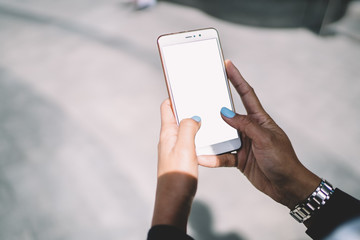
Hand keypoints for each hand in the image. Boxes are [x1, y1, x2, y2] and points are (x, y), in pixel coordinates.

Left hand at [152, 99, 200, 230]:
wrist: (174, 202)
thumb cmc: (177, 175)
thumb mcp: (184, 147)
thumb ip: (188, 128)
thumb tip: (193, 116)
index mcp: (167, 133)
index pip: (166, 107)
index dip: (174, 96)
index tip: (185, 87)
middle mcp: (169, 139)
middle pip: (176, 117)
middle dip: (187, 107)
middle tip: (202, 100)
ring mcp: (175, 149)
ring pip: (184, 130)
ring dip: (194, 122)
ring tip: (208, 117)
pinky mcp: (181, 159)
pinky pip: (189, 142)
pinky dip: (197, 136)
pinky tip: (208, 138)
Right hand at [198, 60, 320, 208]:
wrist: (286, 186)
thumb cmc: (282, 159)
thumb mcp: (265, 138)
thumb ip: (245, 125)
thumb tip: (225, 112)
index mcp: (259, 119)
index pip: (246, 94)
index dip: (237, 78)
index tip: (228, 64)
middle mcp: (249, 128)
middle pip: (228, 114)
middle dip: (215, 105)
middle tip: (200, 95)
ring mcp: (242, 143)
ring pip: (221, 136)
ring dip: (210, 135)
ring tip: (195, 130)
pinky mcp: (238, 158)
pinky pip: (222, 156)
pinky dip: (213, 158)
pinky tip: (203, 158)